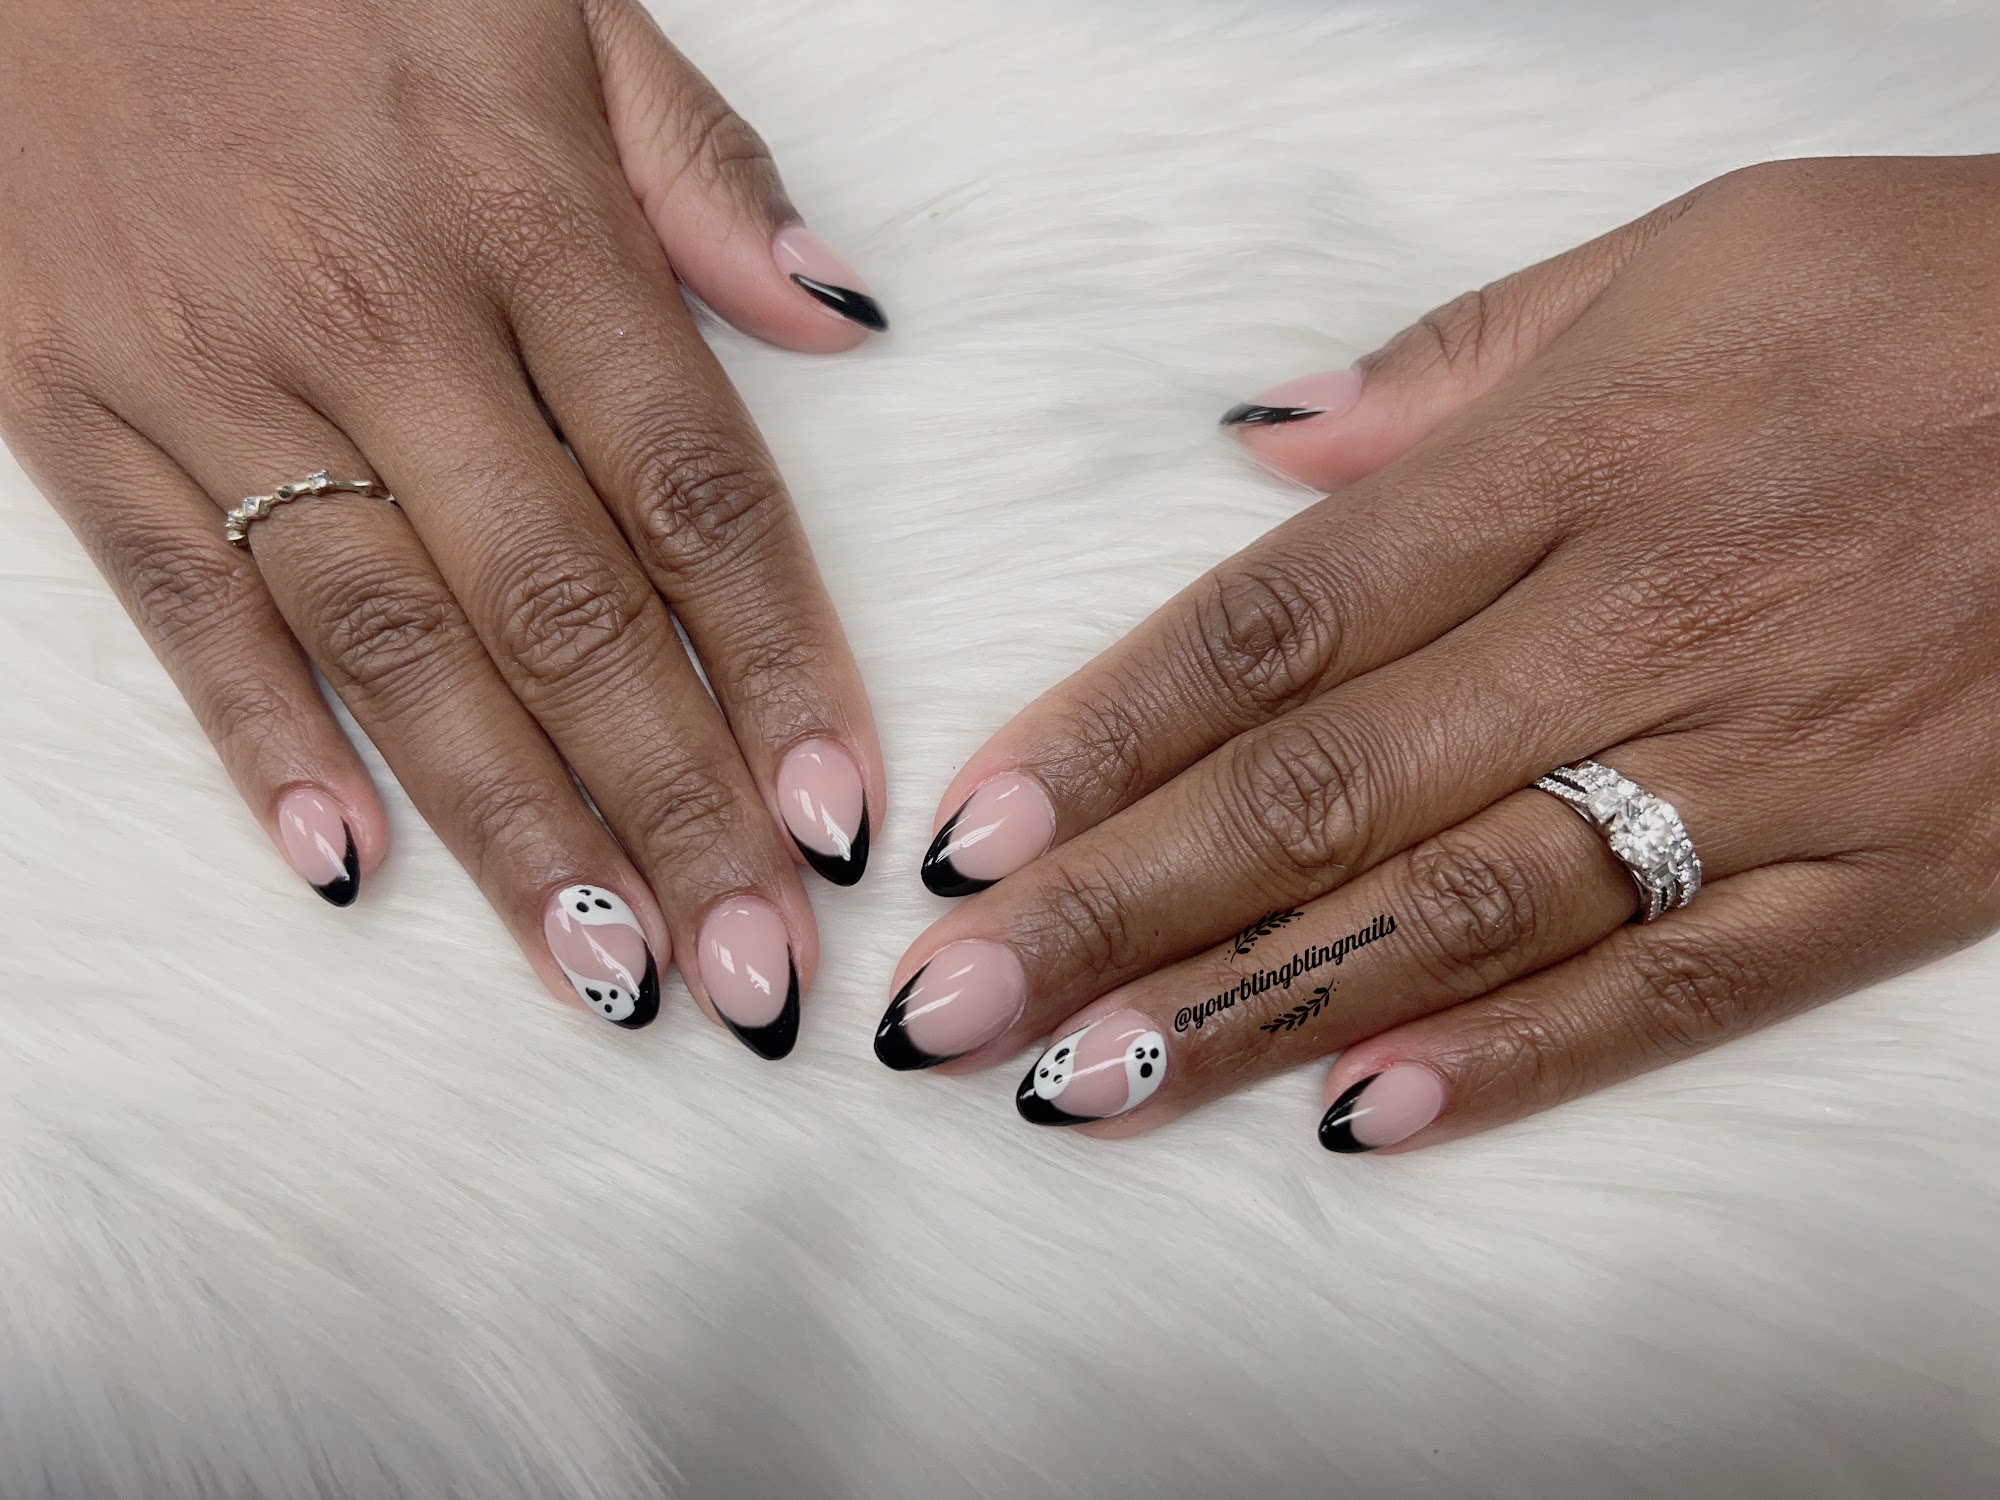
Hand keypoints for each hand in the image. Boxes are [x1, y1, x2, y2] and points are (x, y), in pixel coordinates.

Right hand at [0, 0, 887, 1050]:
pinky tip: (344, 871)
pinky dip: (256, 744)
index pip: (694, 490)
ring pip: (391, 645)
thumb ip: (705, 169)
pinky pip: (172, 604)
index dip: (778, 667)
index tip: (840, 822)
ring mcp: (212, 371)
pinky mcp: (65, 401)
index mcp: (525, 216)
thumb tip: (845, 324)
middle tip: (755, 978)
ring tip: (608, 980)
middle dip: (673, 813)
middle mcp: (380, 315)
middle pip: (563, 612)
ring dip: (509, 831)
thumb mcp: (552, 2)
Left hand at [878, 155, 1999, 1148]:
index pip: (1280, 623)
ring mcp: (1772, 766)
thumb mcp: (1694, 253)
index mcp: (1583, 457)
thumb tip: (1271, 448)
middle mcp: (1651, 623)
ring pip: (1464, 914)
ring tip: (1086, 1089)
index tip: (973, 834)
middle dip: (1114, 911)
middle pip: (1326, 792)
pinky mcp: (1887, 875)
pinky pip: (1675, 989)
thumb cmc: (1947, 293)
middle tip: (950, 1012)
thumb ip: (1461, 364)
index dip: (1105, 734)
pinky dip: (1512, 1062)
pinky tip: (1356, 1121)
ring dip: (1254, 1012)